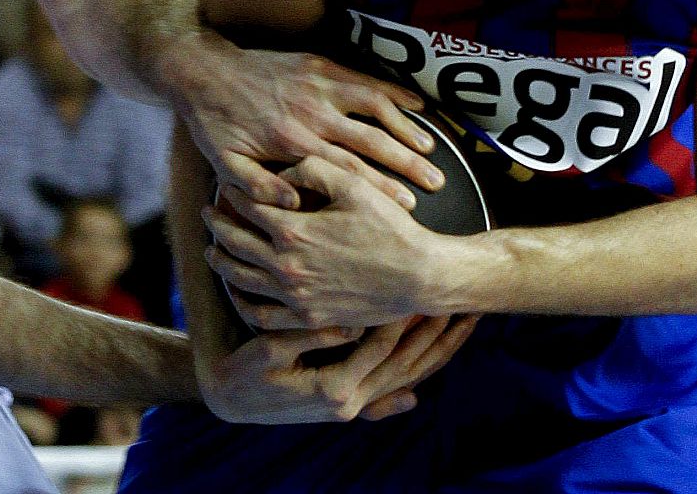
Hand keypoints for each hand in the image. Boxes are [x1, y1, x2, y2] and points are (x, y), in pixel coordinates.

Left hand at [165, 33, 442, 210]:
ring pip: (375, 107)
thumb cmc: (215, 124)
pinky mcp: (321, 65)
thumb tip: (294, 206)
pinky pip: (366, 78)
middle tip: (437, 182)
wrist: (203, 70)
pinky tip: (418, 105)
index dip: (381, 189)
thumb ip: (259, 187)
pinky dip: (394, 91)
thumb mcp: (226, 165)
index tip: (410, 207)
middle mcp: (311, 115)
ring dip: (406, 128)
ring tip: (431, 149)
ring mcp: (319, 86)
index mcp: (292, 144)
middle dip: (407, 163)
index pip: (347, 172)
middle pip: (371, 142)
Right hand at [202, 314, 472, 424]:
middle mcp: (351, 404)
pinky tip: (438, 355)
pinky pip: (395, 388)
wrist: (231, 401)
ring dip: (437, 351)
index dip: (405, 318)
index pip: (383, 349)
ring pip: (407, 378)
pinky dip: (418, 372)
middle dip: (436, 336)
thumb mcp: (273, 351)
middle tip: (465, 306)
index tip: (427, 288)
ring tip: (464, 323)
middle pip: (408, 366)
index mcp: (335, 390)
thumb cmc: (246, 371)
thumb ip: (314, 338)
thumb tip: (355, 325)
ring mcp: (353, 408)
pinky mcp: (350, 405)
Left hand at [203, 157, 458, 327]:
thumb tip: (282, 172)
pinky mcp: (308, 318)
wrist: (420, 276)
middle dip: (217, 225)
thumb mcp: (355, 184)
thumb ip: (313, 168)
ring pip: (241, 280)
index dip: (233, 193)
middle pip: (235, 243)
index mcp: (294, 231)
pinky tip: (239, 291)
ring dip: (222, 262)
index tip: (225, 185)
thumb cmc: (391, 227)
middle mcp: (287, 266)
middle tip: (207, 213)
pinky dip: (243, 301)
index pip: (248, 207)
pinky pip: (262, 315)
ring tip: (213, 250)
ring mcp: (296, 296)